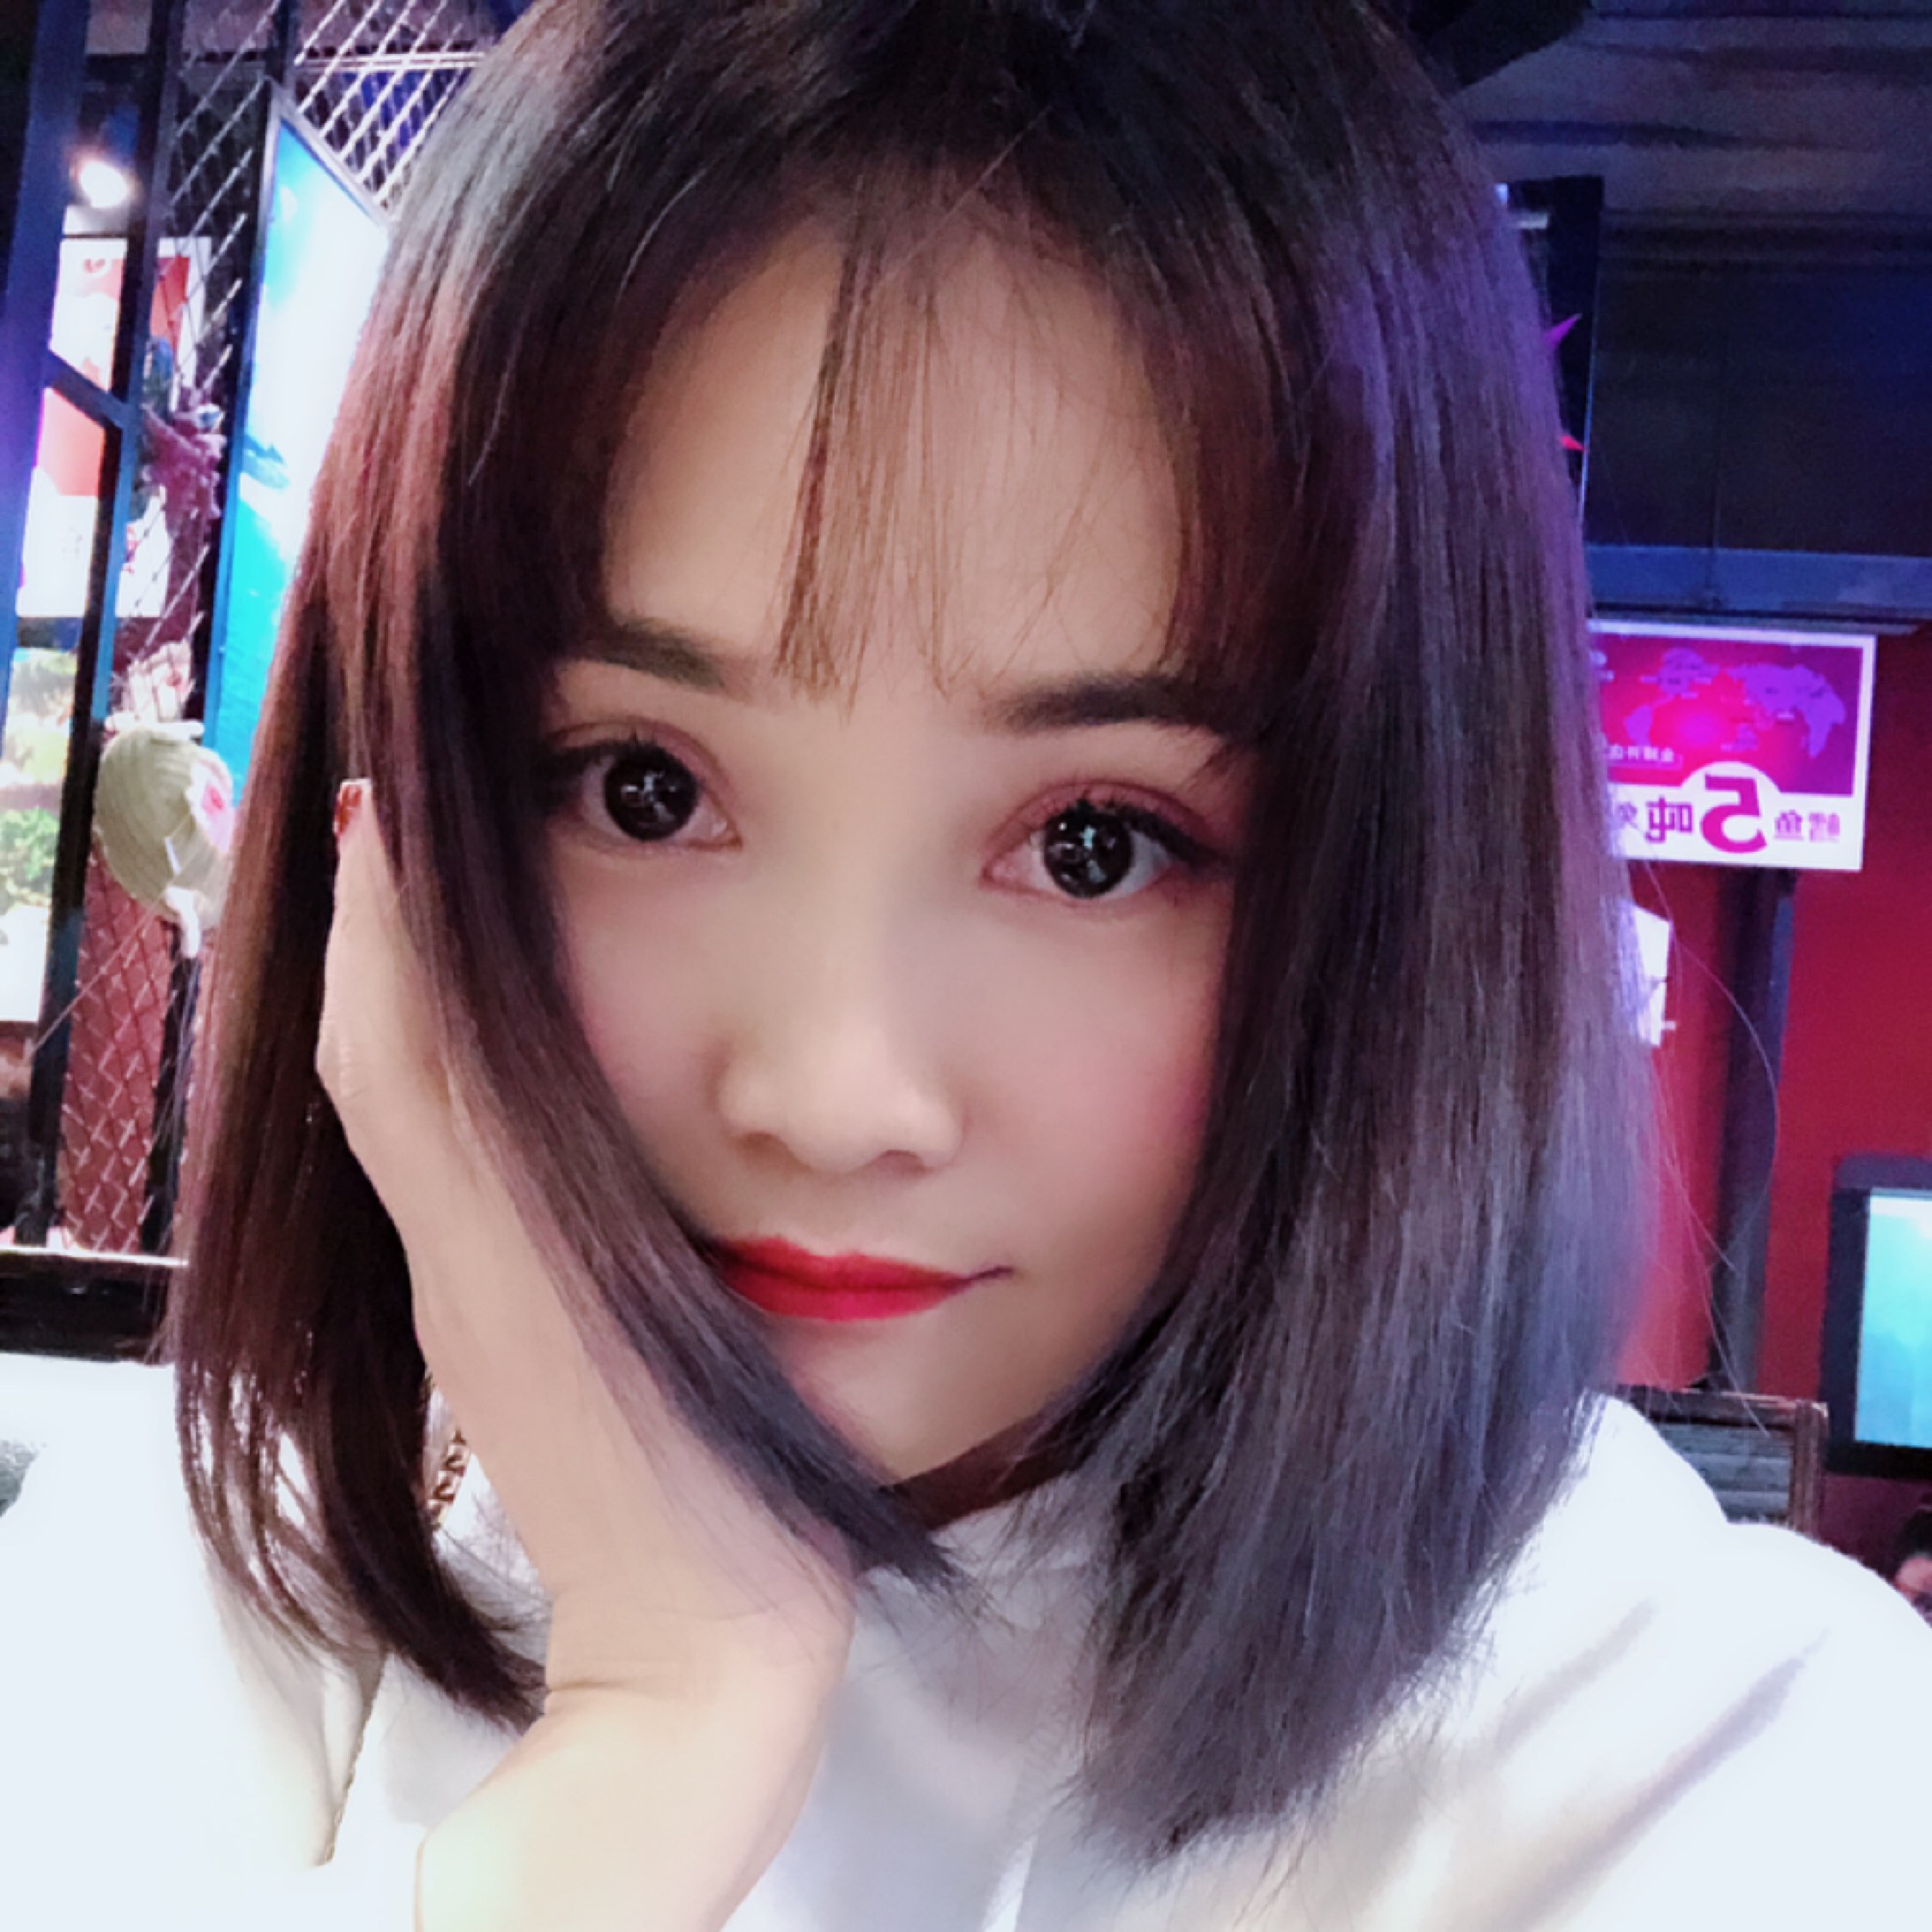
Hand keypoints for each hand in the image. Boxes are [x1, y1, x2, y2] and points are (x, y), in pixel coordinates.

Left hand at [316, 780, 855, 1709]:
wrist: (703, 1648)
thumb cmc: (700, 1488)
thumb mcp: (609, 1310)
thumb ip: (516, 1163)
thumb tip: (437, 994)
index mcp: (471, 1236)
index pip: (384, 1044)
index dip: (376, 919)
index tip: (389, 797)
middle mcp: (456, 1252)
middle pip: (386, 1061)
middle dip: (388, 933)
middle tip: (422, 818)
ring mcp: (488, 1294)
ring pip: (427, 1107)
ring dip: (426, 993)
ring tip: (473, 899)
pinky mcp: (533, 1327)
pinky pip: (475, 1163)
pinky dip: (480, 1072)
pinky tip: (543, 1049)